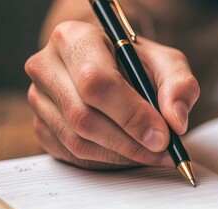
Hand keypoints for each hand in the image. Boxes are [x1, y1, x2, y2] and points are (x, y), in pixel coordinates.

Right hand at [25, 21, 199, 168]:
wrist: (112, 67)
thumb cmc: (136, 63)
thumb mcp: (166, 63)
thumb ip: (179, 85)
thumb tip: (175, 121)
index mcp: (74, 37)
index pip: (96, 81)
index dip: (131, 114)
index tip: (163, 135)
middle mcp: (46, 66)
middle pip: (83, 116)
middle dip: (130, 141)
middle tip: (163, 150)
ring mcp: (38, 99)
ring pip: (78, 141)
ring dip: (122, 155)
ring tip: (155, 154)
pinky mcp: (41, 127)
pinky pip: (73, 155)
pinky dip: (109, 161)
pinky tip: (133, 154)